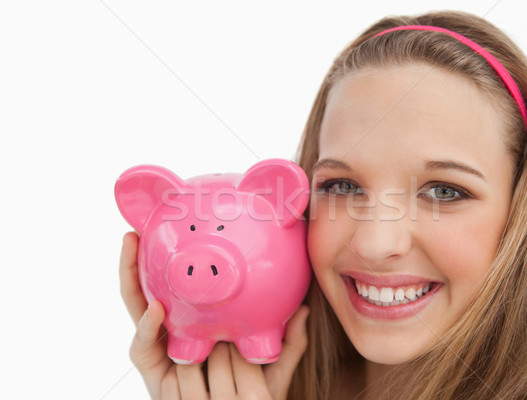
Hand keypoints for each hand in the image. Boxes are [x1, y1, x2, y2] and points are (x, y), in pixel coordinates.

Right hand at [119, 231, 309, 398]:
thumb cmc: (250, 395)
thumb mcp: (270, 366)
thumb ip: (288, 344)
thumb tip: (304, 310)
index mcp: (198, 324)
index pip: (178, 288)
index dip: (169, 262)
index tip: (167, 230)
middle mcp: (176, 332)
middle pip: (149, 292)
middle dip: (138, 263)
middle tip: (134, 233)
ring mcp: (162, 349)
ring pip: (142, 310)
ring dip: (138, 280)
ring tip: (132, 248)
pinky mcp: (152, 371)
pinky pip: (143, 347)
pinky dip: (146, 327)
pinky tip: (156, 308)